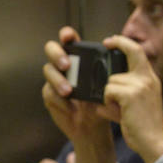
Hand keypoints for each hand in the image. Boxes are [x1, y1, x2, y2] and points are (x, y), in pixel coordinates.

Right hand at [41, 26, 111, 146]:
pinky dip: (59, 100)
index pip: (69, 40)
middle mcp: (64, 65)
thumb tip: (114, 61)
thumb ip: (110, 72)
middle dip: (57, 54)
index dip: (66, 35)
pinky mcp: (50, 95)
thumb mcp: (110, 85)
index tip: (69, 36)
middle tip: (67, 65)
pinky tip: (70, 107)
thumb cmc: (103, 102)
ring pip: (48, 71)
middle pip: (51, 49)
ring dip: (58, 80)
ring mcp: (55, 79)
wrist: (94, 127)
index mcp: (80, 58)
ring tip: (68, 91)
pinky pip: (49, 92)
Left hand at [99, 36, 162, 162]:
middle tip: (106, 42)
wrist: (154, 141)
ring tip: (117, 109)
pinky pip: (108, 91)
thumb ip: (128, 89)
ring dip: (108, 94)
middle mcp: (148, 78)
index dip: (124, 42)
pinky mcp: (130, 94)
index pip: (138, 52)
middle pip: (130, 52)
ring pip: (111, 79)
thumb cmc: (145, 126)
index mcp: (151, 80)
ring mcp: (140, 85)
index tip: (112, 40)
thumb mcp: (141, 102)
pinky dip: (107, 103)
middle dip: (116, 44)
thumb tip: (107, 83)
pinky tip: (116, 113)